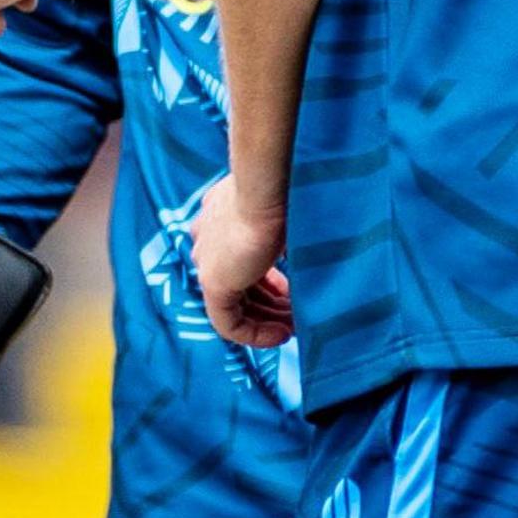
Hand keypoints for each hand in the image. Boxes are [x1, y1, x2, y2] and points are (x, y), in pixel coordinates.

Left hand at [191, 177, 293, 347]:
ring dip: (267, 319)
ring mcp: (208, 261)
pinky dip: (255, 334)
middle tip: (299, 314)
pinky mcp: (213, 281)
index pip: (240, 259)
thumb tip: (310, 243)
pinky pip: (228, 323)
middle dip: (270, 303)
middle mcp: (208, 240)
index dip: (268, 280)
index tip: (292, 290)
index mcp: (220, 218)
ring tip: (297, 326)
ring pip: (235, 305)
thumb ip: (285, 229)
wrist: (269, 182)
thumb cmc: (286, 188)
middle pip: (238, 283)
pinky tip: (283, 336)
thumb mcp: (285, 209)